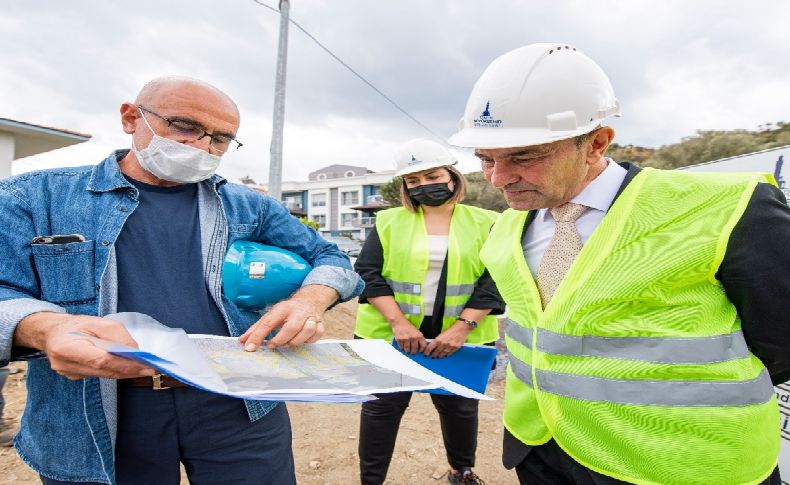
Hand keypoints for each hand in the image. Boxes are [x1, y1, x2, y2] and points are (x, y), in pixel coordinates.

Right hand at [20, 313, 156, 379]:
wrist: (52, 333)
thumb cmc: (75, 325)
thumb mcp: (98, 322)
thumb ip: (118, 336)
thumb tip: (135, 352)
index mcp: (67, 348)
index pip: (102, 360)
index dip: (126, 365)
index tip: (146, 366)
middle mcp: (66, 365)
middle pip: (105, 370)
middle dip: (130, 370)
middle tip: (151, 368)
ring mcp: (69, 374)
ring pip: (104, 374)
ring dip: (125, 371)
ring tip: (143, 366)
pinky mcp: (75, 377)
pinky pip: (100, 374)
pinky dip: (115, 370)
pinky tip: (127, 366)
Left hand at [239, 299, 324, 350]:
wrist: (310, 300)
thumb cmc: (287, 312)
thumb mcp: (272, 315)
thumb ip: (257, 328)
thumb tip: (242, 341)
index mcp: (283, 308)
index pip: (268, 322)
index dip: (258, 336)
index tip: (250, 348)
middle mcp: (298, 311)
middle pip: (291, 328)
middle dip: (280, 340)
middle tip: (272, 345)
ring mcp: (311, 318)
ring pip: (306, 331)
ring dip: (295, 341)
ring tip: (287, 344)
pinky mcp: (321, 325)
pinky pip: (316, 336)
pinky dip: (308, 341)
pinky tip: (301, 340)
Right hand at [392, 320, 426, 353]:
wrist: (399, 322)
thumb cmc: (408, 326)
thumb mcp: (416, 331)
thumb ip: (419, 339)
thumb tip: (420, 347)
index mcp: (419, 335)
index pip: (423, 346)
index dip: (421, 350)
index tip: (420, 351)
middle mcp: (413, 338)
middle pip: (414, 350)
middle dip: (413, 352)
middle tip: (412, 352)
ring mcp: (406, 339)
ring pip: (407, 350)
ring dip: (407, 351)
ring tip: (407, 350)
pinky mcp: (399, 340)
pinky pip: (401, 347)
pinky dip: (402, 348)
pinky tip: (403, 346)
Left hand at [423, 321, 469, 357]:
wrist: (462, 328)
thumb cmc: (452, 328)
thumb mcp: (442, 333)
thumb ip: (438, 339)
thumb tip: (434, 344)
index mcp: (439, 339)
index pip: (430, 347)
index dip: (427, 351)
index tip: (425, 353)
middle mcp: (444, 344)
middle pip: (436, 352)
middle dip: (433, 355)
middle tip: (432, 356)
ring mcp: (450, 347)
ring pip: (443, 354)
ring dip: (439, 356)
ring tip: (438, 356)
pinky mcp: (455, 348)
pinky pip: (449, 353)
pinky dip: (446, 355)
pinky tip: (445, 355)